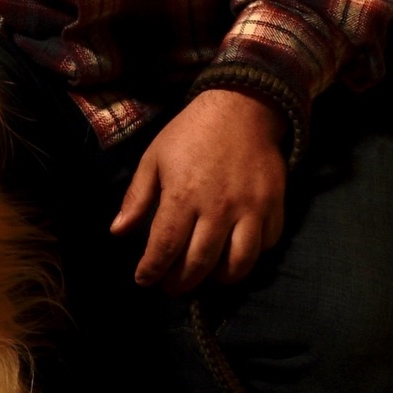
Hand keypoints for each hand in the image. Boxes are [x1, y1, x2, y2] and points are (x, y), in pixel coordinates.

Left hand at [111, 89, 286, 294]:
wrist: (241, 107)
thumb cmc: (191, 133)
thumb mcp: (154, 158)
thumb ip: (136, 198)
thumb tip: (118, 232)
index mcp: (182, 195)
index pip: (164, 247)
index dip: (152, 270)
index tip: (145, 280)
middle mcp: (217, 208)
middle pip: (199, 262)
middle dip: (181, 282)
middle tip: (171, 286)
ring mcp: (250, 209)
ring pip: (237, 264)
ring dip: (218, 279)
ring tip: (205, 277)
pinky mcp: (274, 205)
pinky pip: (265, 245)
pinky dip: (250, 257)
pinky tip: (235, 255)